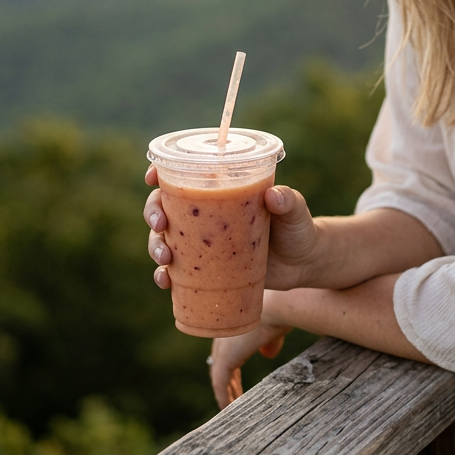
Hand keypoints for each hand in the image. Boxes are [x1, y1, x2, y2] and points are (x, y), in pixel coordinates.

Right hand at [143, 166, 320, 290]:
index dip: (162, 172)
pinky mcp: (205, 267)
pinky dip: (165, 275)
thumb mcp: (295, 212)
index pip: (186, 175)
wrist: (302, 264)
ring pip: (164, 238)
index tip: (151, 177)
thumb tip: (273, 195)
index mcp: (224, 190)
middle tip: (160, 224)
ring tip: (164, 257)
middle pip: (166, 205)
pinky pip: (176, 271)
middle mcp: (207, 213)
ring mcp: (203, 241)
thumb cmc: (297, 228)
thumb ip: (288, 202)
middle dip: (153, 212)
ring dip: (154, 245)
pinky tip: (165, 281)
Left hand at [208, 293, 291, 408]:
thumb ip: (269, 343)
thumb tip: (268, 355)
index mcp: (233, 326)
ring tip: (233, 406)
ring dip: (226, 391)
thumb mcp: (274, 329)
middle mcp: (223, 336)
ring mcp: (222, 348)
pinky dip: (223, 396)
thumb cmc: (279, 313)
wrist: (275, 307)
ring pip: (219, 375)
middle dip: (228, 380)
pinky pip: (220, 383)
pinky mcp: (224, 360)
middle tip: (234, 395)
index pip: (227, 349)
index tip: (236, 379)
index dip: (232, 363)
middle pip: (220, 363)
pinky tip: (228, 408)